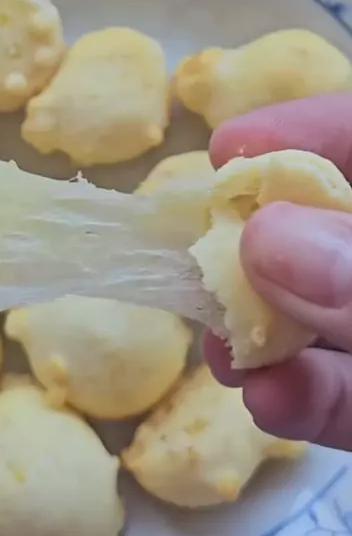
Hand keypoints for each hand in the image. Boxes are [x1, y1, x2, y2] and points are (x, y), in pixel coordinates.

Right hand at [204, 93, 351, 450]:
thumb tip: (264, 238)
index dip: (302, 133)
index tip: (226, 150)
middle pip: (324, 233)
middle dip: (260, 249)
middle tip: (199, 267)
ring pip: (326, 318)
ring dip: (268, 336)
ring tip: (224, 354)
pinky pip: (349, 397)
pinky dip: (307, 402)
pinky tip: (269, 402)